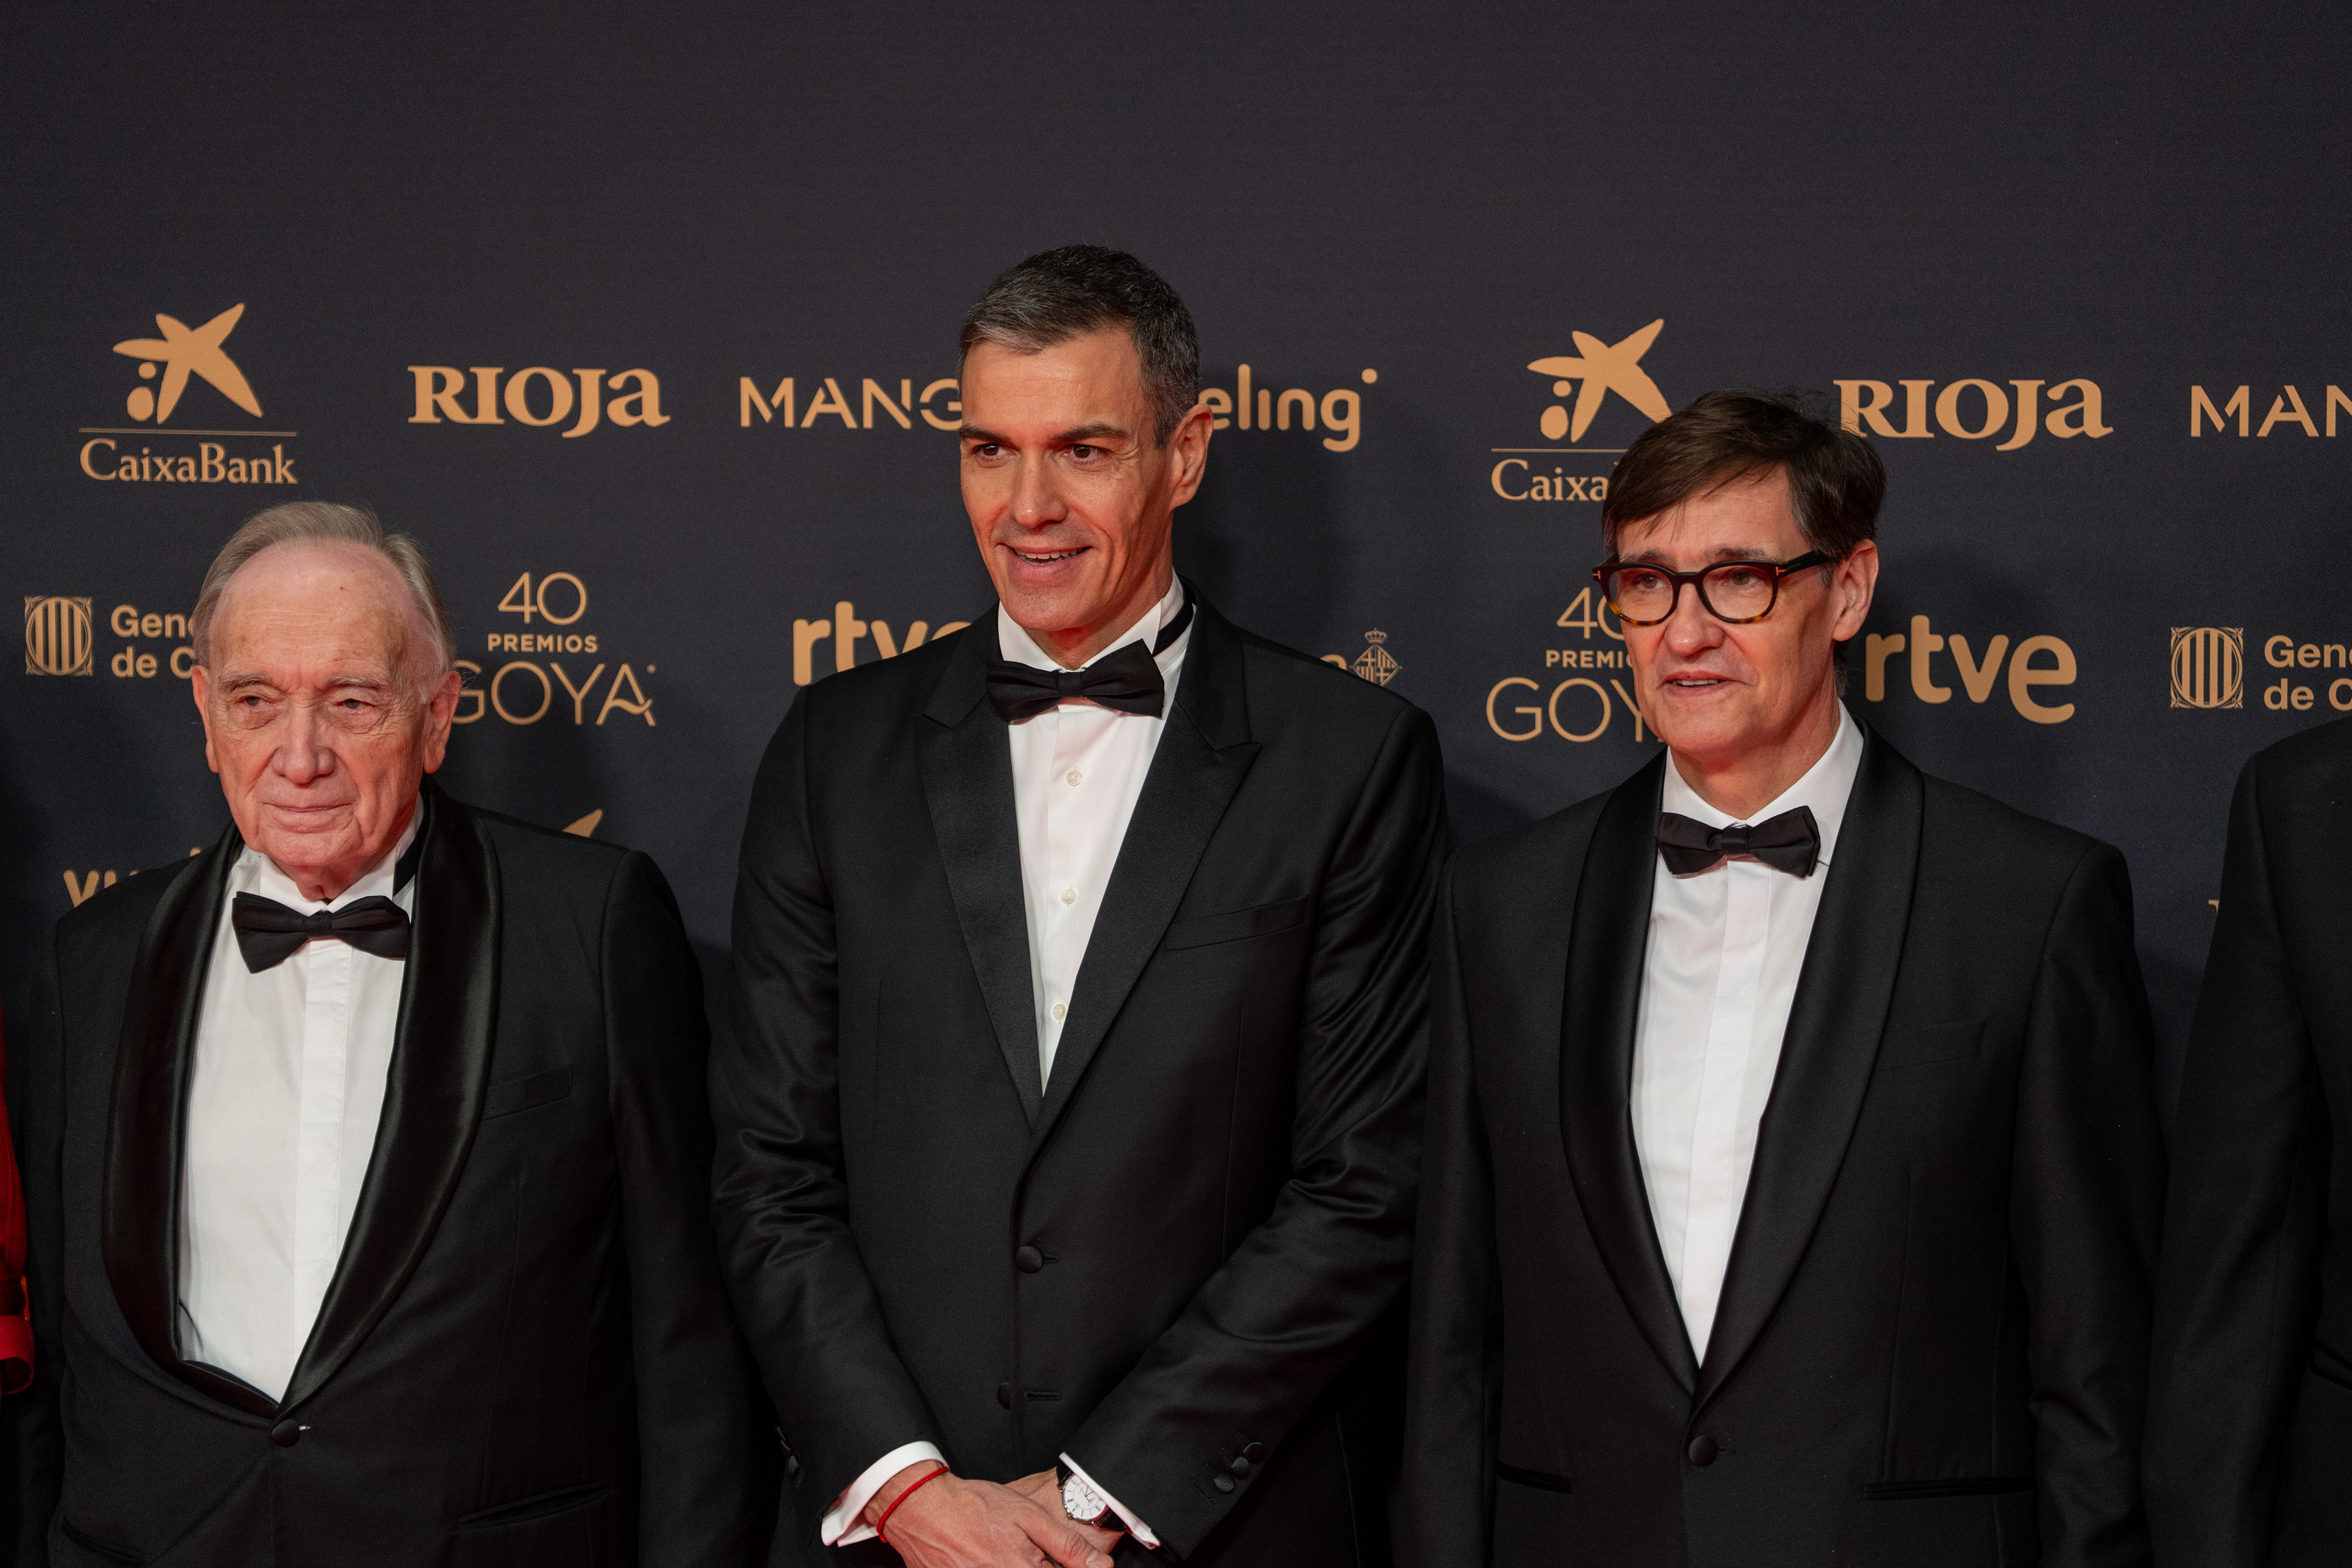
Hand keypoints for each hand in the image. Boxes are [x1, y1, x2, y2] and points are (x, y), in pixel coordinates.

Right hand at [865, 1463, 1114, 1567]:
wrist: (923, 1508)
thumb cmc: (976, 1507)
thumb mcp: (1029, 1517)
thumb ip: (1065, 1545)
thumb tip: (1098, 1567)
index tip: (1056, 1559)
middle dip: (1041, 1564)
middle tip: (1023, 1549)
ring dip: (1016, 1563)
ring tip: (1000, 1548)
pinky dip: (989, 1564)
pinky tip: (986, 1555)